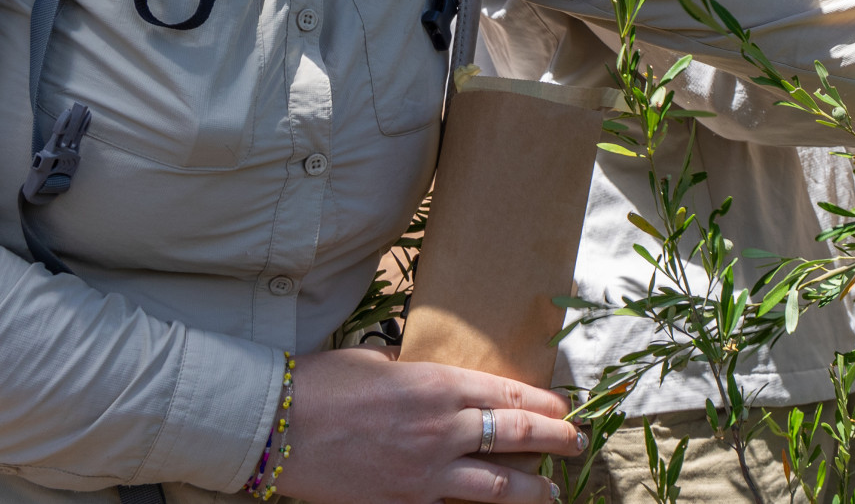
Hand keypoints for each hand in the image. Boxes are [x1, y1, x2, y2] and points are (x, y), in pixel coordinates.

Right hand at [278, 348, 582, 503]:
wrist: (277, 426)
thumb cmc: (321, 384)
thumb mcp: (376, 363)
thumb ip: (412, 375)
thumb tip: (424, 382)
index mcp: (439, 384)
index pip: (509, 394)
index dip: (544, 404)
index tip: (565, 409)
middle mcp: (444, 428)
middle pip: (517, 435)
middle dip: (556, 441)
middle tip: (577, 444)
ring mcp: (426, 473)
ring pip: (498, 486)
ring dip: (532, 489)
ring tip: (552, 493)